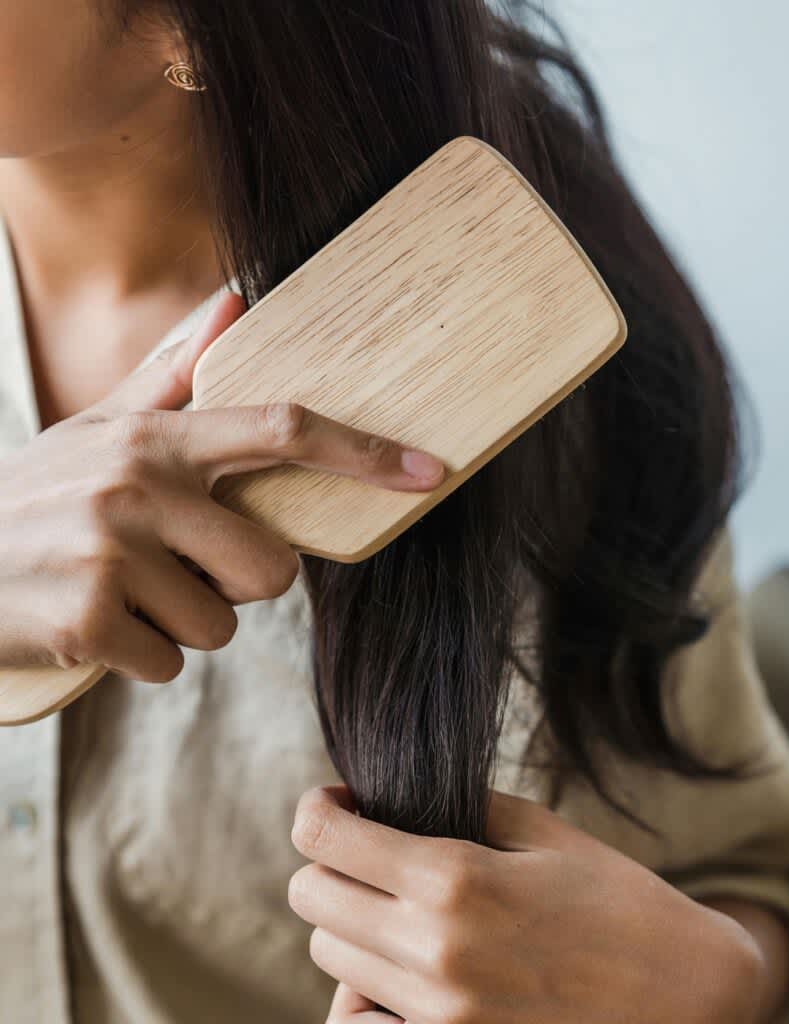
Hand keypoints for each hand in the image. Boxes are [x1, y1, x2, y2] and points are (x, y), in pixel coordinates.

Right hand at [0, 292, 445, 680]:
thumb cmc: (36, 497)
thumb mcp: (98, 427)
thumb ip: (173, 371)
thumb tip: (237, 300)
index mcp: (155, 437)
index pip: (282, 429)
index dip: (363, 452)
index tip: (430, 470)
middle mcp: (138, 486)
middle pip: (273, 569)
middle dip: (235, 584)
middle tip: (173, 569)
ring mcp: (110, 553)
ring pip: (220, 625)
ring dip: (182, 625)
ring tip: (122, 594)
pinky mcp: (86, 619)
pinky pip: (170, 664)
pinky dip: (141, 657)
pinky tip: (93, 625)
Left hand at [289, 786, 764, 1023]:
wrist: (687, 998)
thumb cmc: (618, 900)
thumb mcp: (540, 831)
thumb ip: (458, 807)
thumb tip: (388, 801)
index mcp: (454, 877)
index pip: (323, 837)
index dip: (317, 808)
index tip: (337, 801)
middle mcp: (432, 950)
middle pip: (312, 898)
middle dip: (330, 864)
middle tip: (371, 851)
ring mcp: (436, 1016)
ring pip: (331, 958)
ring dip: (349, 923)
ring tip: (396, 906)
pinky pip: (360, 1021)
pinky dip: (364, 991)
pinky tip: (402, 966)